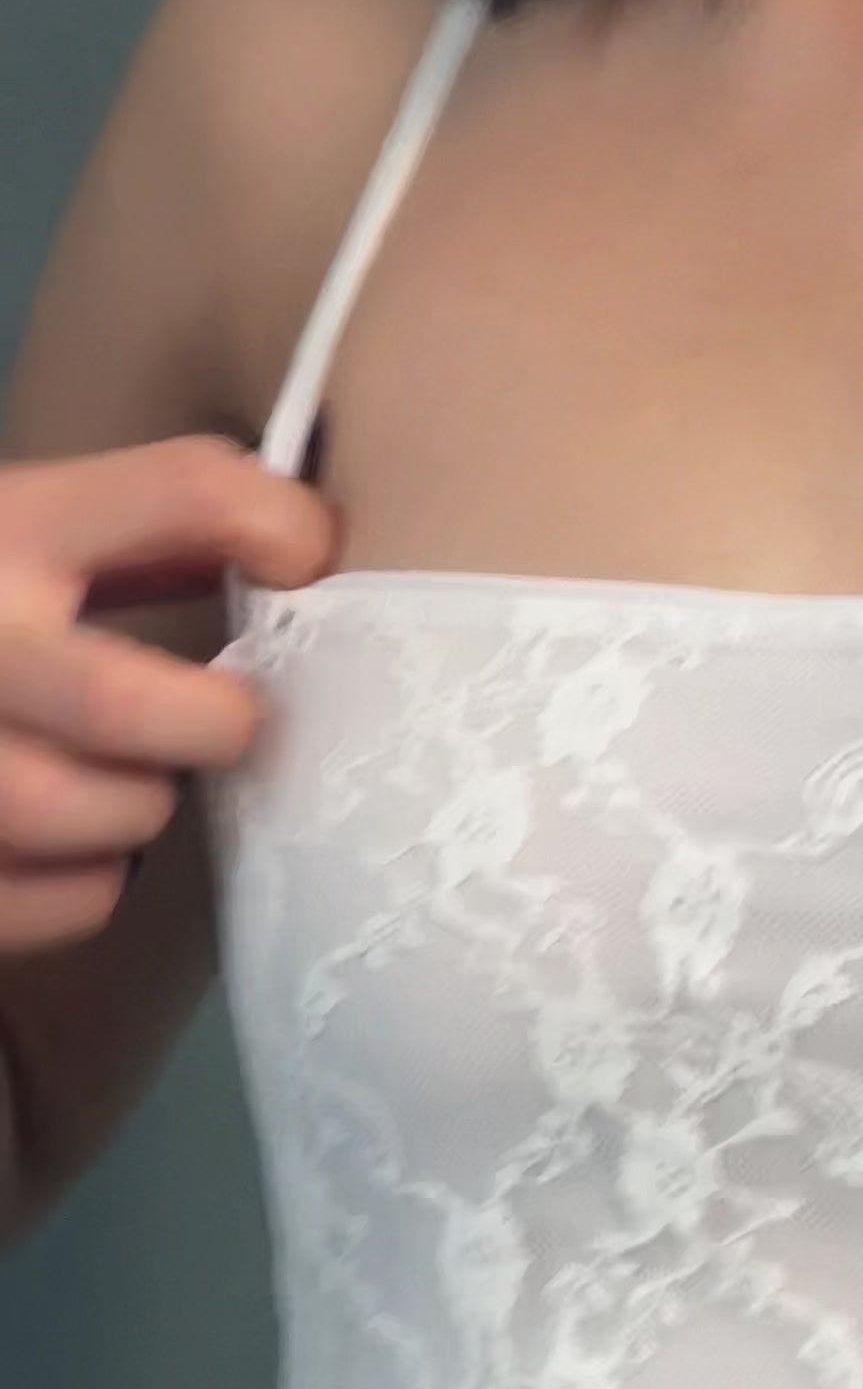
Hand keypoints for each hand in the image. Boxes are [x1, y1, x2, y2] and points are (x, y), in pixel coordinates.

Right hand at [0, 439, 333, 953]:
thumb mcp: (27, 530)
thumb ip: (151, 528)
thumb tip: (306, 548)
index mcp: (2, 531)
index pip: (183, 488)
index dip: (279, 526)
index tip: (303, 560)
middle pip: (123, 705)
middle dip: (212, 724)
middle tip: (224, 723)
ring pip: (109, 816)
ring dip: (144, 803)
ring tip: (121, 778)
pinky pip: (81, 900)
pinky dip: (98, 880)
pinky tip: (62, 841)